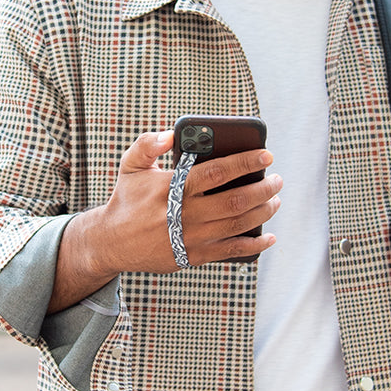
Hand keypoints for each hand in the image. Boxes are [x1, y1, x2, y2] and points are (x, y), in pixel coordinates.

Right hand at [50, 132, 280, 309]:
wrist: (112, 242)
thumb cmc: (127, 198)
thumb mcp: (130, 166)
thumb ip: (147, 144)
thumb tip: (171, 134)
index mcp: (173, 188)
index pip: (218, 172)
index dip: (246, 162)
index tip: (266, 154)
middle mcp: (186, 214)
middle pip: (236, 200)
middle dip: (264, 188)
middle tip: (277, 180)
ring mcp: (192, 238)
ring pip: (239, 224)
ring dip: (263, 212)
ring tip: (275, 200)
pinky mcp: (194, 256)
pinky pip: (232, 251)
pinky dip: (255, 245)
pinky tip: (269, 237)